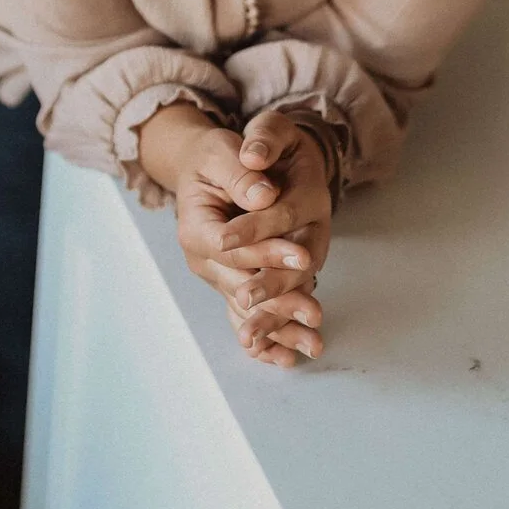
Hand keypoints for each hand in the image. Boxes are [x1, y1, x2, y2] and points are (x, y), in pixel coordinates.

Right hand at [170, 121, 323, 368]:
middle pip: (240, 285)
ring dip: (280, 326)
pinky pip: (248, 314)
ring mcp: (217, 275)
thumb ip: (241, 173)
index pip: (231, 248)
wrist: (203, 168)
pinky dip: (268, 335)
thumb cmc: (213, 156)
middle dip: (279, 299)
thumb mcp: (222, 150)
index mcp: (195, 227)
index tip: (301, 256)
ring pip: (248, 306)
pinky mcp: (233, 281)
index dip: (266, 252)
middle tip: (314, 312)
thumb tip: (264, 195)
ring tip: (313, 342)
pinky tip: (289, 357)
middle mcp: (202, 259)